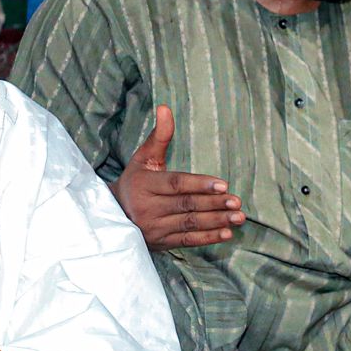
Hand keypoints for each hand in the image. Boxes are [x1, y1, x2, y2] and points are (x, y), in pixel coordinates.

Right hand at [112, 104, 244, 251]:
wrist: (112, 216)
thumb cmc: (134, 182)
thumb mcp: (143, 158)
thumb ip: (159, 136)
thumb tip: (165, 107)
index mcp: (144, 185)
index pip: (176, 184)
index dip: (199, 184)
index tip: (223, 184)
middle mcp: (148, 208)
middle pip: (186, 205)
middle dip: (214, 204)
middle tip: (237, 202)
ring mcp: (155, 227)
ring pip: (189, 224)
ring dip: (216, 221)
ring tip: (238, 217)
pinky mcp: (161, 242)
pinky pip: (187, 241)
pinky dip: (208, 238)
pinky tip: (227, 233)